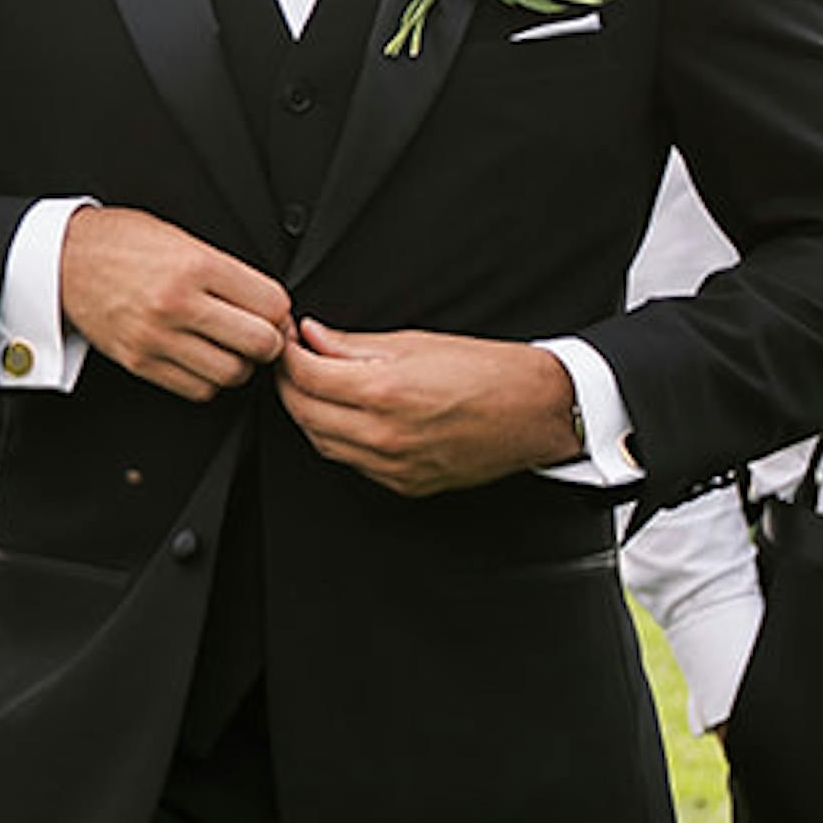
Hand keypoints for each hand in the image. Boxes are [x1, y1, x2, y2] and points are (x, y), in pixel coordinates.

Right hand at [58, 203, 292, 397]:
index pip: (271, 303)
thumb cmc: (121, 242)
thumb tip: (268, 303)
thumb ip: (225, 271)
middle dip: (269, 341)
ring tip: (230, 348)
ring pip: (231, 373)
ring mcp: (158, 337)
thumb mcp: (180, 237)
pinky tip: (203, 360)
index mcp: (195, 265)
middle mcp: (178, 303)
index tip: (275, 312)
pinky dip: (209, 380)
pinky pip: (197, 389)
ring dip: (240, 365)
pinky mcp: (140, 361)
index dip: (281, 311)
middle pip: (259, 343)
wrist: (63, 259)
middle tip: (261, 334)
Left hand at [276, 322, 580, 496]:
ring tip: (316, 386)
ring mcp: (393, 466)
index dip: (288, 354)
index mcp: (385, 392)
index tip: (288, 340)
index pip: (307, 376)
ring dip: (310, 414)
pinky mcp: (404, 485)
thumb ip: (355, 345)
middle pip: (304, 413)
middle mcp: (384, 435)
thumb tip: (315, 337)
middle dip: (289, 384)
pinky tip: (346, 416)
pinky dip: (339, 438)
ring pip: (322, 443)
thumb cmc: (487, 372)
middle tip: (293, 360)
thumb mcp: (416, 342)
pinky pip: (352, 463)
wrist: (534, 411)